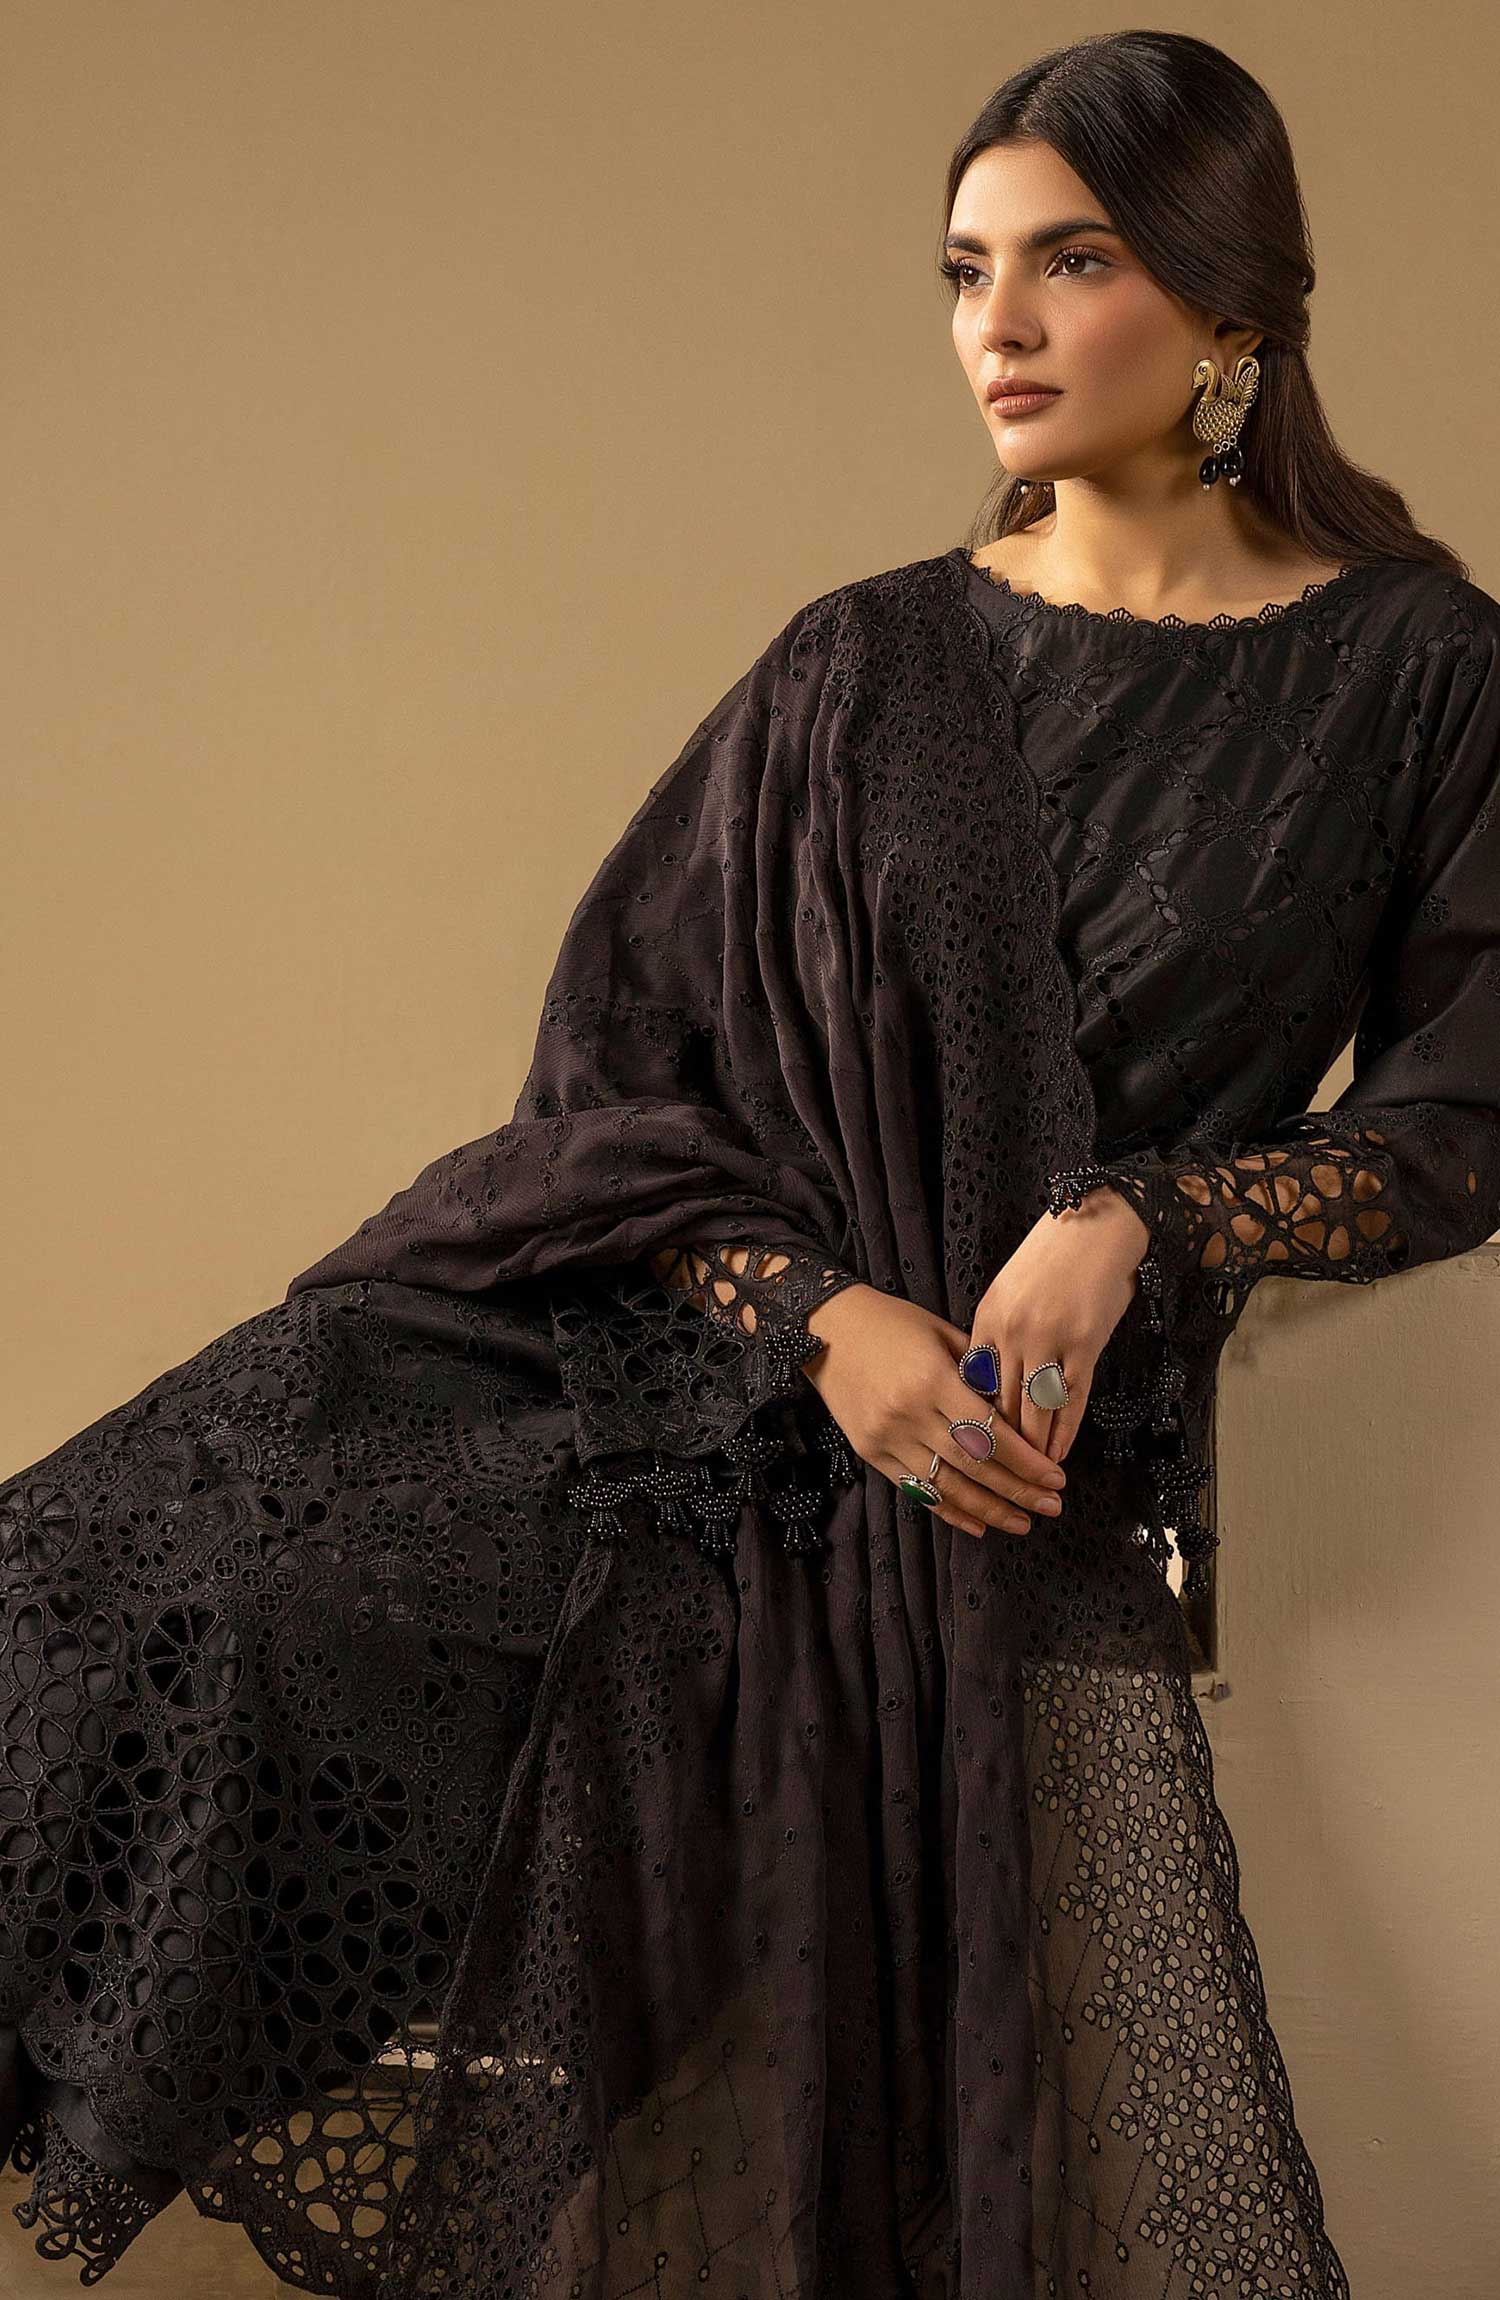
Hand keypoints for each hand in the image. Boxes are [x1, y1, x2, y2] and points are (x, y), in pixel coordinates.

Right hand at [799, 1284, 1069, 1540]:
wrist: (826, 1328)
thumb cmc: (892, 1322)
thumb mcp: (941, 1332)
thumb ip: (979, 1370)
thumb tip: (1018, 1409)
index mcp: (933, 1380)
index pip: (991, 1431)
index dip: (1026, 1460)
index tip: (1055, 1477)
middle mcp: (910, 1414)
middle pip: (975, 1464)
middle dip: (1018, 1490)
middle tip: (1052, 1506)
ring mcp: (887, 1437)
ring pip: (947, 1486)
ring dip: (989, 1510)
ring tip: (1023, 1522)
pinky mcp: (870, 1453)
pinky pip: (916, 1490)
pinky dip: (949, 1511)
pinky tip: (978, 1525)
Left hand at [967, 1185, 1150, 1468]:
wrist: (1097, 1226)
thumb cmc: (1051, 1257)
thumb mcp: (1008, 1289)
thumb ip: (996, 1332)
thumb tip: (988, 1380)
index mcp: (987, 1317)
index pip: (973, 1384)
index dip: (973, 1421)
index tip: (972, 1448)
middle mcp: (1012, 1332)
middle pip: (999, 1403)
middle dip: (999, 1446)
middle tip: (1000, 1477)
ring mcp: (1049, 1340)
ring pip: (1034, 1409)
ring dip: (1033, 1449)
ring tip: (1032, 1478)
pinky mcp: (1084, 1345)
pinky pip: (1070, 1400)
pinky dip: (1064, 1431)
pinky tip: (1060, 1452)